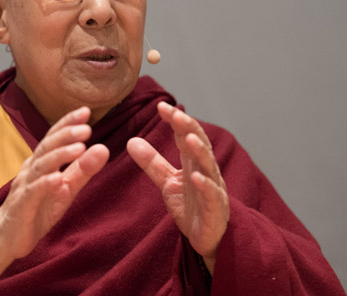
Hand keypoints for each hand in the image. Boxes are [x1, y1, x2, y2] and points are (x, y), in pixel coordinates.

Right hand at [0, 106, 109, 259]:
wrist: (7, 239)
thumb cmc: (36, 211)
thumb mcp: (66, 190)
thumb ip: (83, 170)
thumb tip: (103, 148)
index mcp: (41, 163)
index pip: (54, 137)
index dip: (68, 123)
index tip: (86, 110)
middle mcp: (31, 169)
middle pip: (47, 146)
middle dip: (66, 135)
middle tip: (87, 127)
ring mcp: (24, 186)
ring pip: (41, 165)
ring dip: (59, 155)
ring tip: (79, 148)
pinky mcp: (22, 205)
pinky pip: (33, 192)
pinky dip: (45, 184)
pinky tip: (58, 179)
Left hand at [126, 102, 228, 272]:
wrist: (207, 239)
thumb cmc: (191, 207)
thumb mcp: (168, 182)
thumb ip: (152, 162)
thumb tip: (131, 141)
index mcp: (194, 163)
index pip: (186, 135)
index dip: (176, 121)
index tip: (162, 106)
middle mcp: (206, 171)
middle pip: (199, 144)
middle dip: (188, 127)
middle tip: (175, 113)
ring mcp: (213, 188)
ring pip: (209, 165)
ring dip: (199, 151)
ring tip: (188, 138)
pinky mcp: (216, 208)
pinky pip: (212, 194)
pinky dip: (205, 184)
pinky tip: (196, 177)